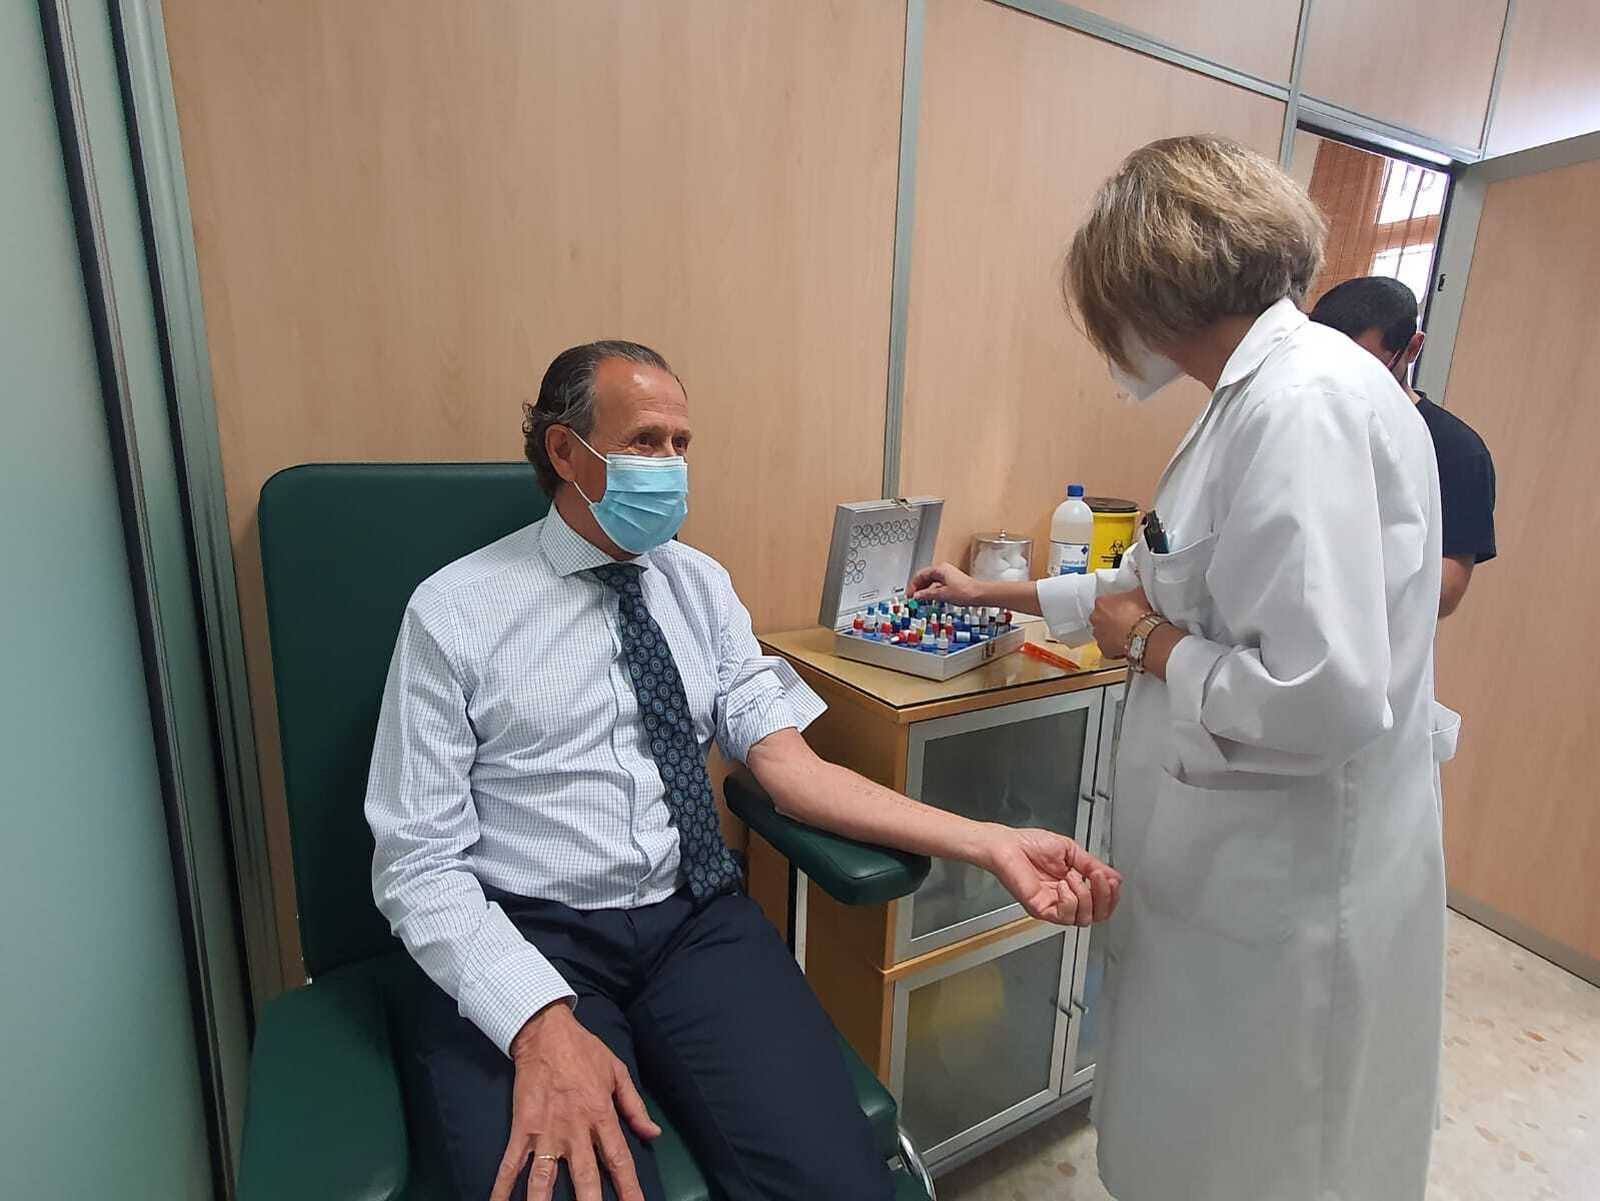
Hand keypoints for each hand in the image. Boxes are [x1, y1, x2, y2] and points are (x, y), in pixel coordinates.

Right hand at [494, 1003, 661, 1200]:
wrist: (546, 1033)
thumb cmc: (585, 1051)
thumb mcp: (618, 1073)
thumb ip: (635, 1107)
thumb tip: (653, 1134)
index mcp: (601, 1115)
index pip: (619, 1160)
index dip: (629, 1189)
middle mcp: (574, 1129)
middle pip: (585, 1177)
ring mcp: (545, 1132)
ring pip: (545, 1179)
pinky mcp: (522, 1129)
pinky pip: (511, 1164)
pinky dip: (502, 1187)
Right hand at [909, 562, 984, 605]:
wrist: (979, 594)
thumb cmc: (965, 592)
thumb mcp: (942, 594)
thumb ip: (927, 595)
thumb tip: (917, 596)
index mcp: (939, 569)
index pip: (920, 575)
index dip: (913, 586)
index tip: (909, 595)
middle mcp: (943, 569)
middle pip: (925, 577)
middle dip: (918, 587)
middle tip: (913, 597)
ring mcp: (948, 574)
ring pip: (931, 580)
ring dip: (924, 589)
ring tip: (920, 599)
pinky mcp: (952, 580)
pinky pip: (937, 583)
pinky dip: (932, 590)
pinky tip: (931, 597)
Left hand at [982, 826, 1120, 926]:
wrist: (1007, 845)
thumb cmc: (1030, 845)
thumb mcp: (1071, 851)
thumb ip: (1092, 865)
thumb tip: (1114, 877)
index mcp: (1074, 887)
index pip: (1102, 904)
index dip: (1112, 896)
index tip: (1113, 880)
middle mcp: (1065, 900)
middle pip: (1098, 916)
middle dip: (1105, 897)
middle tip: (1098, 877)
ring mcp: (1054, 906)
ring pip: (1084, 918)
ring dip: (1085, 894)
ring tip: (1073, 875)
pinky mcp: (1042, 910)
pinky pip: (1065, 915)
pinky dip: (1070, 898)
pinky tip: (1062, 883)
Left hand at [1090, 587, 1153, 659]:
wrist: (1143, 633)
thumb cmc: (1140, 612)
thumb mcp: (1139, 593)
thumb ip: (1133, 591)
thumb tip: (1136, 590)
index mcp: (1101, 602)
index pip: (1104, 602)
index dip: (1115, 606)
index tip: (1123, 608)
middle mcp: (1095, 618)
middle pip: (1101, 617)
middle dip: (1110, 619)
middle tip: (1125, 621)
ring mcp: (1098, 634)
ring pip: (1103, 632)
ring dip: (1111, 633)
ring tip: (1127, 633)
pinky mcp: (1103, 648)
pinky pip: (1108, 647)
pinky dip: (1115, 646)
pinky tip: (1126, 643)